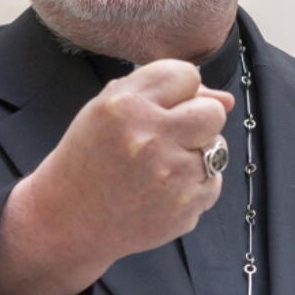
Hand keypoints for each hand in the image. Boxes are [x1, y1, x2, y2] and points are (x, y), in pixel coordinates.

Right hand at [0, 59, 233, 294]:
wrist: (68, 218)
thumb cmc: (90, 158)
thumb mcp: (108, 109)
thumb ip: (162, 91)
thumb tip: (226, 99)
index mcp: (126, 106)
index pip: (187, 75)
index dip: (179, 91)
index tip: (163, 106)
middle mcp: (150, 139)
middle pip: (212, 112)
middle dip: (198, 120)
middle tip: (170, 136)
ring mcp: (170, 177)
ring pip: (218, 149)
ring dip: (196, 154)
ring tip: (161, 167)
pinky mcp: (184, 208)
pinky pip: (213, 183)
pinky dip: (194, 185)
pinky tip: (163, 190)